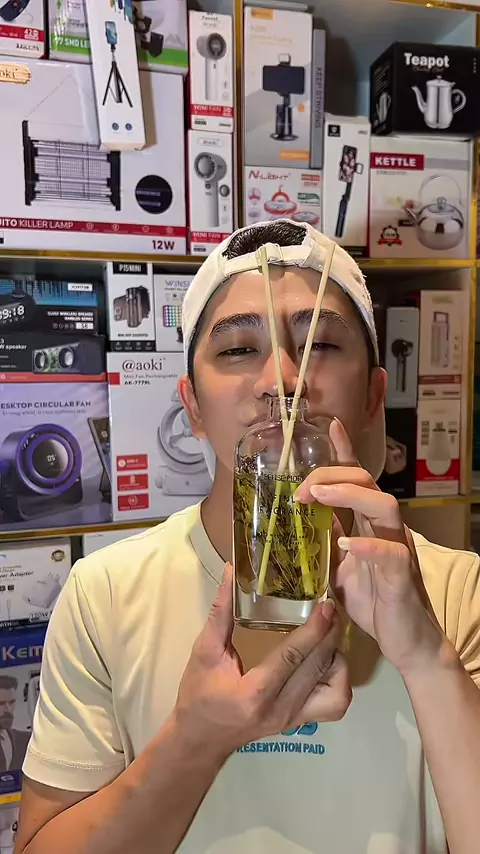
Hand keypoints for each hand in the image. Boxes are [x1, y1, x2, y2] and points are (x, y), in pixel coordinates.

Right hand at [173, 564, 350, 759]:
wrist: (201, 738)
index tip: (326, 605)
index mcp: (255, 693)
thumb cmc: (199, 694)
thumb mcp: (204, 652)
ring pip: (336, 691)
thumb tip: (230, 571)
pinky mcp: (301, 722)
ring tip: (327, 638)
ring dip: (337, 660)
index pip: (292, 658)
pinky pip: (334, 704)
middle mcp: (281, 710)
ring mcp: (295, 720)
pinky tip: (325, 662)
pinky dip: (338, 680)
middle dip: (330, 635)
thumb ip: (221, 612)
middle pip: (318, 669)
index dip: (313, 630)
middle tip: (332, 609)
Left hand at [294, 419, 447, 677]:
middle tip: (300, 490)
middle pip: (367, 482)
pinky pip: (391, 554)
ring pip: (384, 506)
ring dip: (349, 496)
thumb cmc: (373, 601)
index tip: (329, 426)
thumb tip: (296, 523)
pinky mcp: (402, 577)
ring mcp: (396, 549)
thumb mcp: (338, 567)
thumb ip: (325, 543)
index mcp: (368, 523)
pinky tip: (348, 544)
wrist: (407, 643)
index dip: (344, 451)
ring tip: (318, 497)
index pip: (357, 479)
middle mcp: (384, 528)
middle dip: (331, 476)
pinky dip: (369, 546)